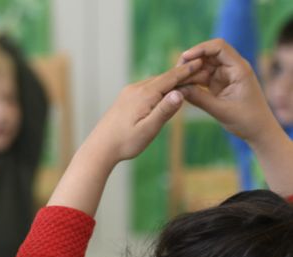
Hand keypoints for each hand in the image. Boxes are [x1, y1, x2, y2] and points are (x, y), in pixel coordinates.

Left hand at [46, 60, 200, 214]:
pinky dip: (159, 87)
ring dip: (170, 80)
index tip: (201, 62)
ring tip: (187, 78)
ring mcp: (128, 93)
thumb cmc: (125, 142)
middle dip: (181, 74)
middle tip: (201, 70)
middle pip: (163, 78)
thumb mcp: (149, 129)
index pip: (170, 78)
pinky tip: (165, 91)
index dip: (187, 71)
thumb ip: (164, 111)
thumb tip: (180, 92)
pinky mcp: (124, 99)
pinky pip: (146, 88)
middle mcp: (136, 89)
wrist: (100, 148)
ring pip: (154, 82)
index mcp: (144, 95)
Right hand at [178, 38, 281, 144]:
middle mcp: (232, 68)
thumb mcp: (220, 110)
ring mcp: (225, 75)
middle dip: (190, 62)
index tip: (184, 58)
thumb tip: (177, 90)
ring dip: (189, 73)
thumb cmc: (246, 120)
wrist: (258, 130)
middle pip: (207, 55)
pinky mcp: (219, 84)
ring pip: (202, 67)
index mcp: (239, 69)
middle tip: (174, 74)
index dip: (200, 49)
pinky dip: (191, 82)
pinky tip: (181, 88)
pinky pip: (201, 77)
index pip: (219, 48)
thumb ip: (198, 98)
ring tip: (175, 84)